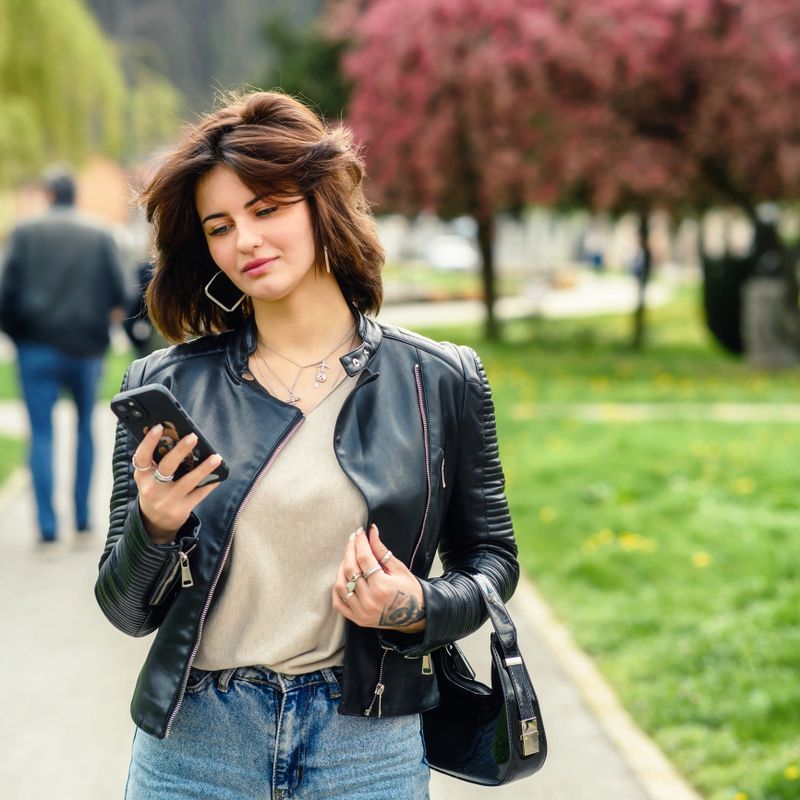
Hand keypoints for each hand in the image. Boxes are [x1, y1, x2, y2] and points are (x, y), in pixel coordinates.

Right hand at [132, 424, 222, 543]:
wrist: (155, 522)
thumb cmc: (155, 490)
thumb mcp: (149, 478)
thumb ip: (158, 462)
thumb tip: (179, 437)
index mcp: (142, 476)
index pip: (142, 457)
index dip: (148, 441)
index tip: (159, 427)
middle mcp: (152, 489)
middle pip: (167, 467)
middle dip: (180, 451)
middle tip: (193, 436)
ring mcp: (167, 500)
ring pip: (188, 482)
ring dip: (204, 468)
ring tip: (216, 457)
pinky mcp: (181, 510)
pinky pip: (199, 494)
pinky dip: (210, 483)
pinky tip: (219, 475)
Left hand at [332, 524, 426, 632]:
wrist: (416, 614)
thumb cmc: (410, 589)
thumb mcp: (398, 568)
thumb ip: (381, 550)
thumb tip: (371, 532)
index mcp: (382, 586)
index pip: (364, 558)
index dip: (360, 542)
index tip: (360, 532)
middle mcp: (370, 600)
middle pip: (350, 569)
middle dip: (350, 550)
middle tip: (353, 540)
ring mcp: (362, 612)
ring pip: (341, 585)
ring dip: (342, 568)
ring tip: (349, 558)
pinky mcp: (358, 619)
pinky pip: (338, 603)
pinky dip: (337, 589)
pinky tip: (343, 577)